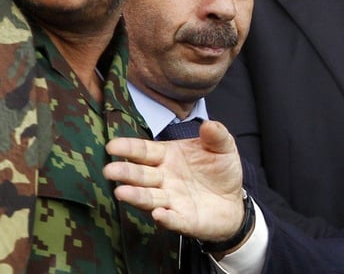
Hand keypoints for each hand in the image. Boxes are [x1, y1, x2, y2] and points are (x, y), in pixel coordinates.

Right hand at [105, 120, 245, 241]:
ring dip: (136, 196)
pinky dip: (165, 218)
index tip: (112, 146)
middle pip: (140, 175)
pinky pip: (172, 219)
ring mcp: (171, 200)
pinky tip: (159, 214)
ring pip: (149, 198)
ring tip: (121, 192)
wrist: (234, 202)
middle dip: (125, 172)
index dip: (128, 148)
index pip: (143, 151)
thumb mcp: (222, 148)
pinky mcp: (183, 219)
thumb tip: (209, 123)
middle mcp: (163, 179)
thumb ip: (216, 135)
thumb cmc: (220, 171)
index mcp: (167, 157)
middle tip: (110, 170)